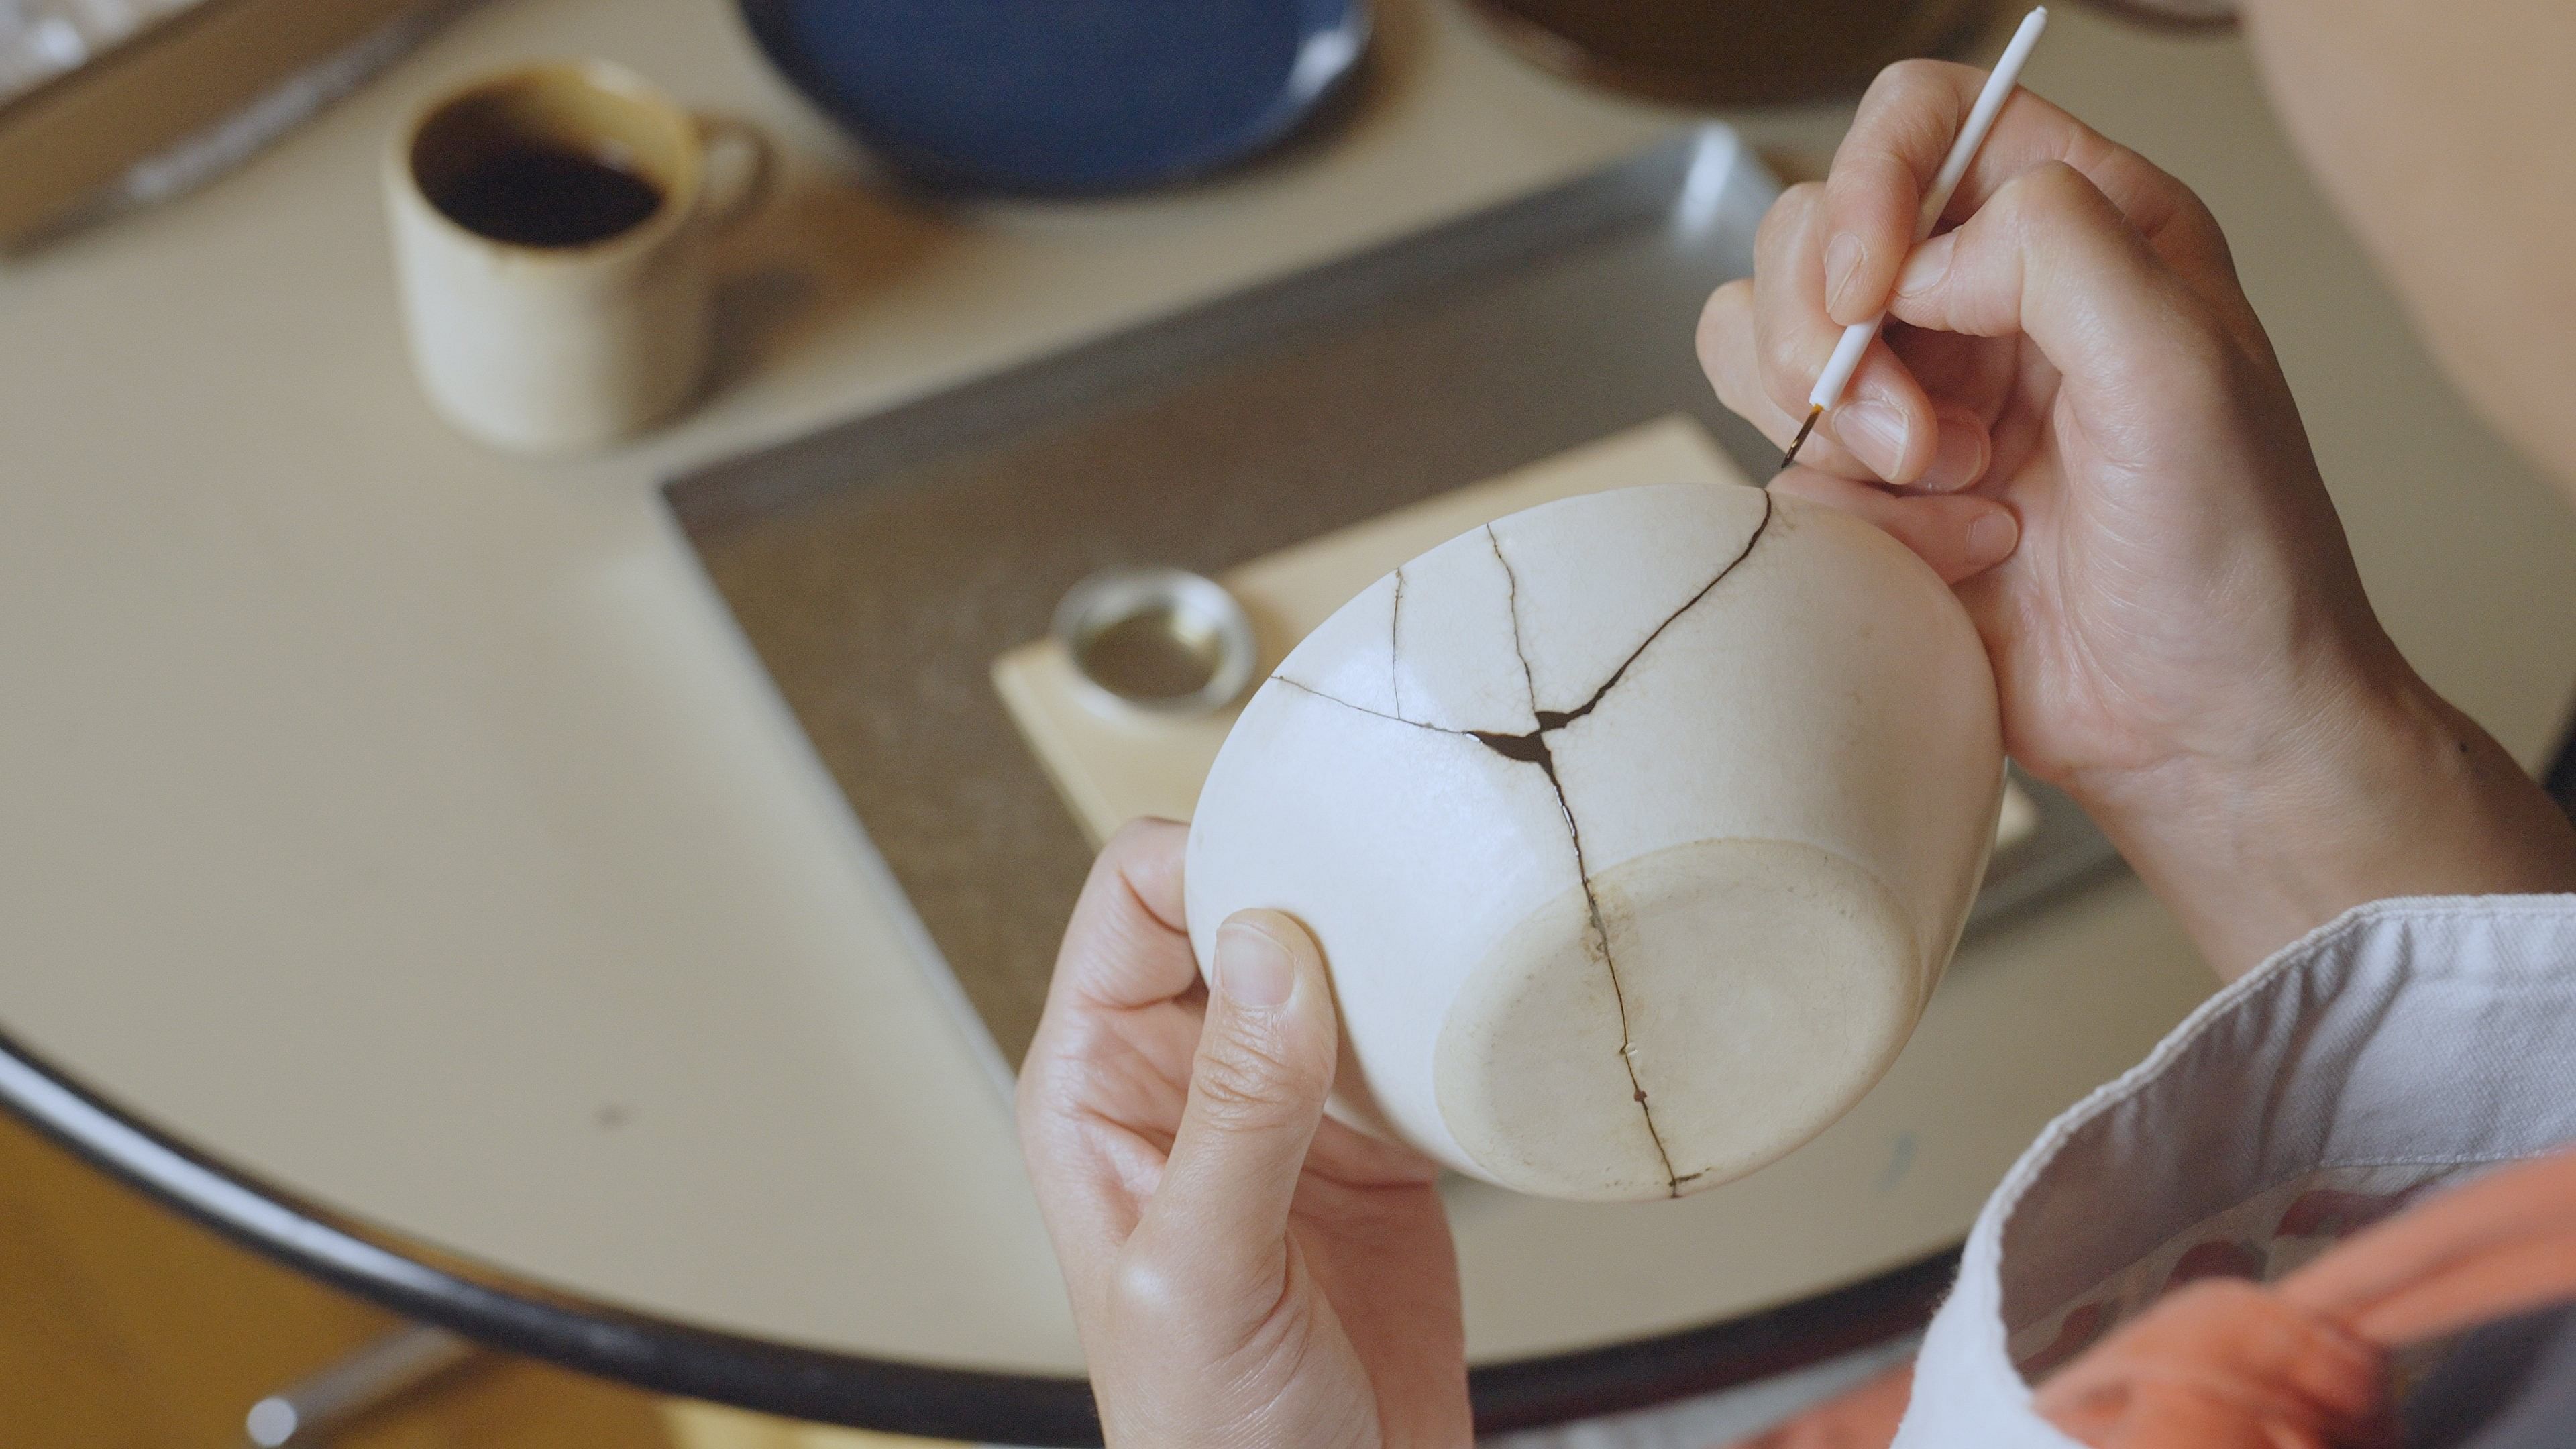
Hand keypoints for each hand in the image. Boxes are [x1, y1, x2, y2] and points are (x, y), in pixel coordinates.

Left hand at [1017, 820, 1471, 1448]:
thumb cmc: (1210, 1442)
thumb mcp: (1204, 1272)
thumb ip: (1237, 1111)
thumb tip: (1264, 946)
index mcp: (1098, 1086)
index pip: (1133, 898)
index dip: (1210, 859)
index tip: (1303, 867)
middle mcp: (1183, 1076)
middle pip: (1235, 902)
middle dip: (1308, 874)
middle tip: (1392, 875)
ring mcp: (1282, 1104)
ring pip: (1327, 955)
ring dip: (1385, 937)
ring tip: (1444, 923)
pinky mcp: (1373, 1142)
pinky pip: (1406, 1033)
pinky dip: (1442, 1011)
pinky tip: (1472, 1009)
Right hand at [1698, 62, 2575, 974]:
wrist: (2203, 728)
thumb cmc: (2233, 558)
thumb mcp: (2179, 366)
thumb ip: (2050, 251)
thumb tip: (1913, 264)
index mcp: (2084, 223)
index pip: (1921, 118)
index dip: (1868, 185)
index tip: (1870, 294)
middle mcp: (1990, 293)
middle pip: (1812, 231)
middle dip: (1833, 338)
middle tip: (1918, 439)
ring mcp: (1922, 392)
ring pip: (1764, 339)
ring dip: (1830, 426)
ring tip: (1945, 489)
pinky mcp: (1873, 493)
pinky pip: (1777, 462)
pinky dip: (1841, 514)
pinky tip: (1950, 555)